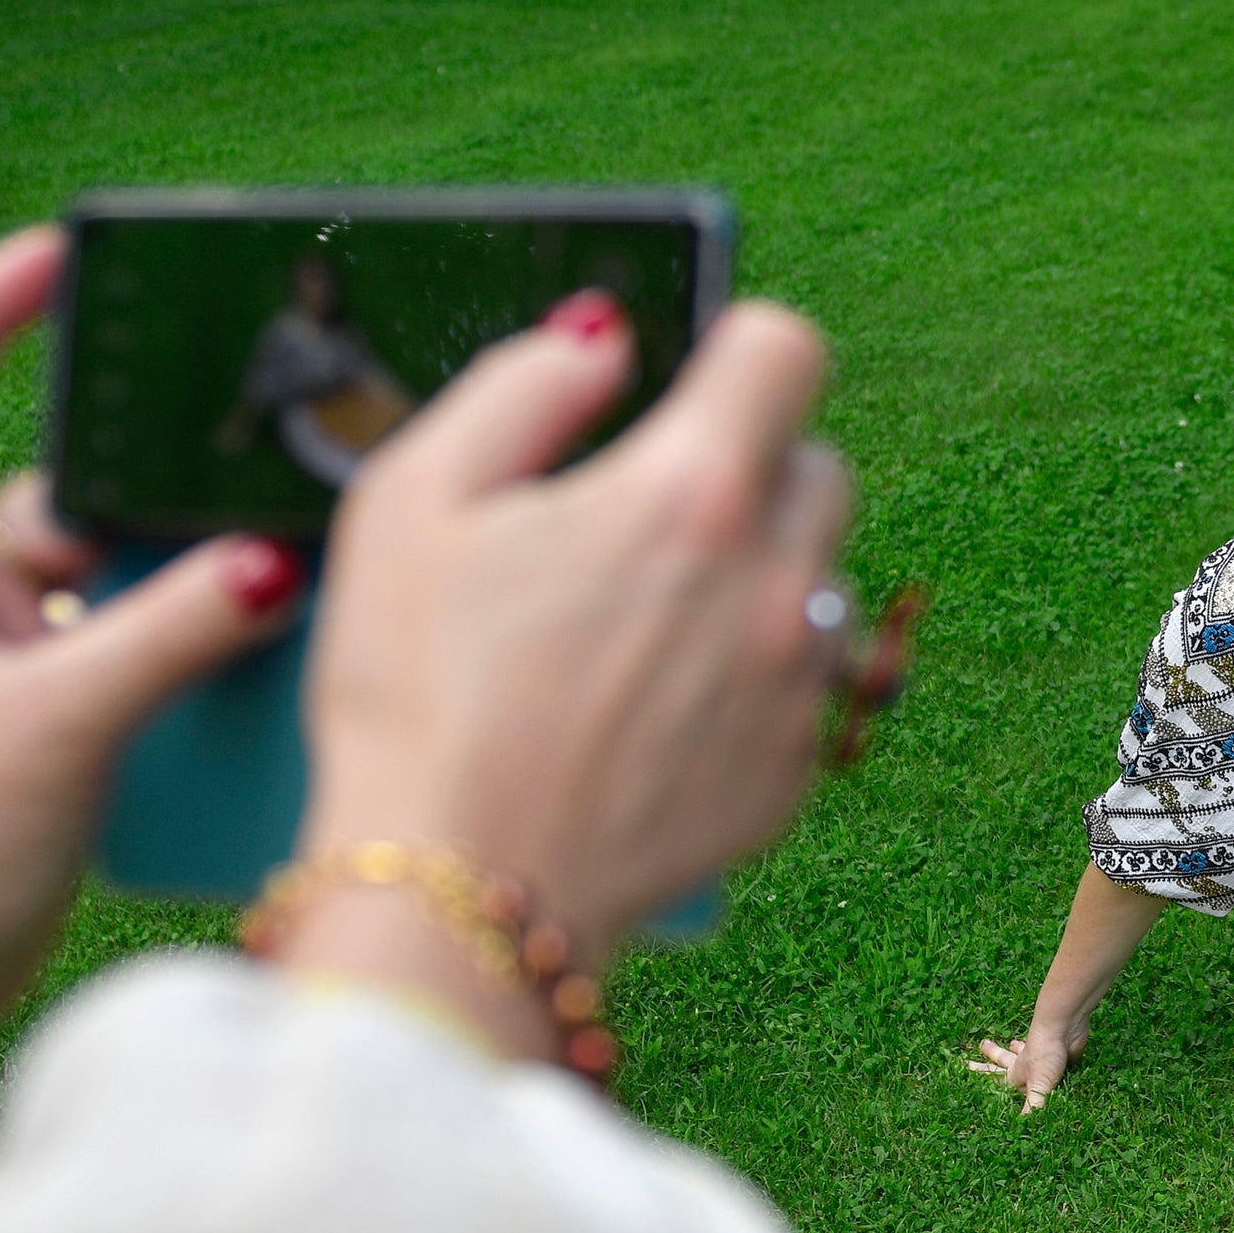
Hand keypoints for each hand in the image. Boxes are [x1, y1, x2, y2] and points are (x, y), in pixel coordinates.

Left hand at [0, 227, 304, 1209]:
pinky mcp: (18, 726)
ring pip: (92, 578)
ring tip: (260, 573)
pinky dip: (170, 646)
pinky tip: (242, 652)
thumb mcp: (49, 733)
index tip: (58, 257)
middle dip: (132, 484)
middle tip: (230, 458)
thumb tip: (265, 566)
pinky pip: (111, 650)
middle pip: (40, 491)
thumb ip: (164, 638)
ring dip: (165, 580)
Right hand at [293, 293, 846, 961]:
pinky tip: (650, 716)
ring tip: (639, 632)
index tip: (685, 388)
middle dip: (744, 471)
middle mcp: (773, 580)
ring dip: (754, 579)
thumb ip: (522, 385)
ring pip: (818, 579)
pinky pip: (803, 687)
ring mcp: (798, 686)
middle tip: (638, 525)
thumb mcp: (415, 497)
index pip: (787, 350)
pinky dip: (749, 682)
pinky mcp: (795, 774)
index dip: (733, 352)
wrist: (457, 893)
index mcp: (691, 490)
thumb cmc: (415, 693)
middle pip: (816, 466)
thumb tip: (601, 339)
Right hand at [965, 1015, 1089, 1111]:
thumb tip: (1022, 1129)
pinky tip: (1044, 1049)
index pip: (991, 1077)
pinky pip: (1044, 1056)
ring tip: (1009, 1043)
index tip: (963, 1067)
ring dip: (1014, 1049)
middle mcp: (1023, 1065)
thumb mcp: (1038, 1085)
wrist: (1065, 1028)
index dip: (978, 1074)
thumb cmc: (1045, 1054)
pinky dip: (1042, 1053)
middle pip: (1003, 1060)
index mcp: (1014, 1073)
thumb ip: (1031, 1107)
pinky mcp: (1055, 1056)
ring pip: (1022, 1053)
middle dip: (991, 1055)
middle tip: (980, 1044)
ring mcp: (1039, 1059)